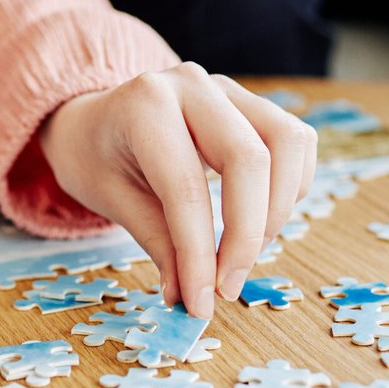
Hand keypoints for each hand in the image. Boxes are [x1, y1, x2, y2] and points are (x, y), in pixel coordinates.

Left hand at [39, 64, 317, 318]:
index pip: (186, 187)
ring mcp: (229, 89)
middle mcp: (192, 86)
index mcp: (145, 105)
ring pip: (286, 143)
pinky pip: (295, 141)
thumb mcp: (112, 200)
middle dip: (247, 235)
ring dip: (278, 210)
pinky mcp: (252, 102)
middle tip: (227, 286)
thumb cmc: (97, 157)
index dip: (200, 253)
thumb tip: (191, 297)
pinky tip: (261, 216)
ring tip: (245, 250)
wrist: (94, 118)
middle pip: (249, 160)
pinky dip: (291, 186)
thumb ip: (158, 243)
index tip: (203, 302)